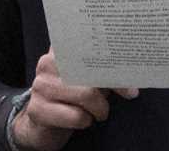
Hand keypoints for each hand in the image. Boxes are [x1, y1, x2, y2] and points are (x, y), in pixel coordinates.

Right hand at [11, 49, 138, 150]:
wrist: (41, 123)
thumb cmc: (71, 97)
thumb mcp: (89, 81)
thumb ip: (105, 74)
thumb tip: (131, 86)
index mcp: (61, 49)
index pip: (89, 45)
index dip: (111, 57)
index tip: (127, 71)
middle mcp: (48, 63)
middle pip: (90, 70)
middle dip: (113, 86)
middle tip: (126, 95)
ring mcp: (41, 85)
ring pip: (86, 95)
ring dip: (100, 108)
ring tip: (100, 112)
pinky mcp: (38, 108)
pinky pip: (76, 116)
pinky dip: (86, 121)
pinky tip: (83, 120)